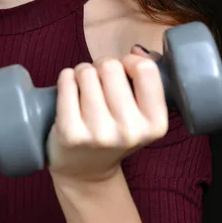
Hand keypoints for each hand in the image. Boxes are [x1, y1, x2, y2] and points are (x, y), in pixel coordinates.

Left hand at [46, 45, 168, 186]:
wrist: (85, 172)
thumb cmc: (113, 131)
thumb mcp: (141, 113)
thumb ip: (147, 78)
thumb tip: (137, 51)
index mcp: (155, 124)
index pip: (145, 69)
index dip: (129, 62)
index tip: (122, 71)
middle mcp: (130, 131)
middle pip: (111, 66)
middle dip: (101, 66)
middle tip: (98, 83)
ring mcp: (99, 134)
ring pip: (86, 71)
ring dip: (82, 73)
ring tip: (83, 91)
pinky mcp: (70, 133)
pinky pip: (66, 81)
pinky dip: (66, 78)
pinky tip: (69, 91)